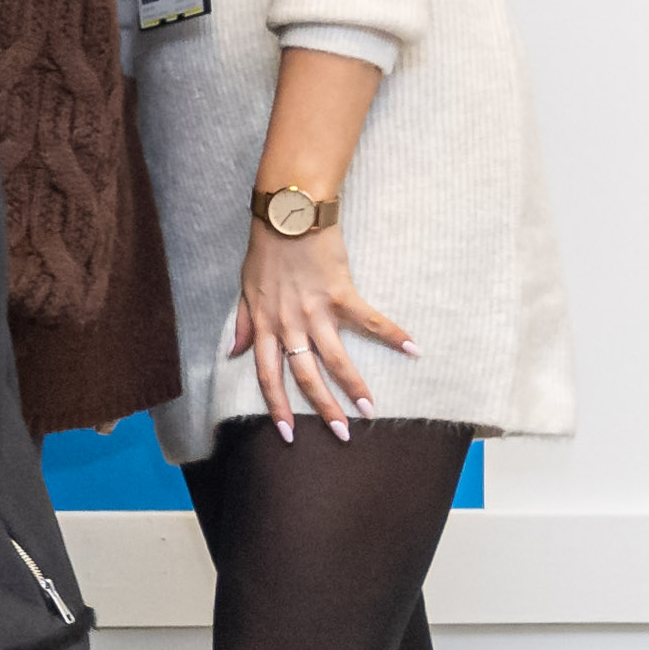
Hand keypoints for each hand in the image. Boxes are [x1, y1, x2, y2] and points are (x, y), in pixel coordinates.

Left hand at [235, 218, 413, 435]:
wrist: (287, 214)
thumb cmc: (265, 250)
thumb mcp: (246, 288)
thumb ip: (245, 323)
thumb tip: (234, 353)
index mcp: (266, 325)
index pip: (268, 377)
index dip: (278, 408)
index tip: (289, 435)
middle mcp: (289, 324)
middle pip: (305, 376)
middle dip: (323, 408)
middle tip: (342, 434)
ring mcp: (315, 310)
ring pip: (335, 358)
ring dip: (353, 385)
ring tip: (369, 409)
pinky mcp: (340, 292)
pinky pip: (369, 320)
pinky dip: (393, 334)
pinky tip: (414, 349)